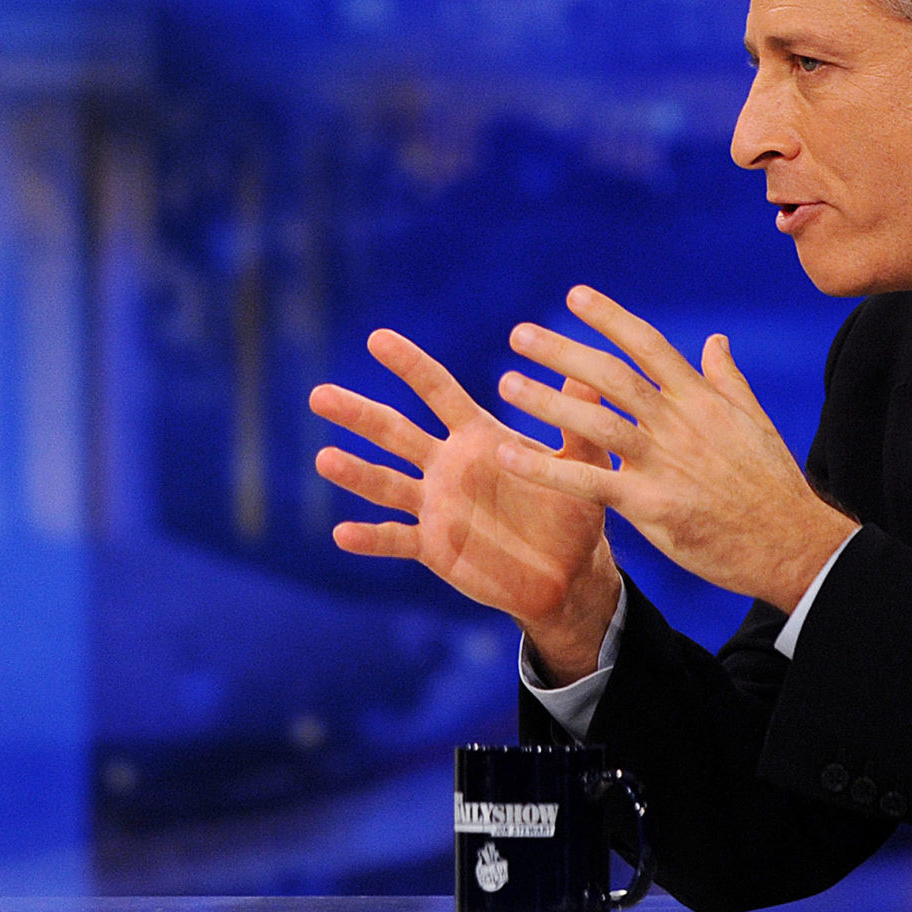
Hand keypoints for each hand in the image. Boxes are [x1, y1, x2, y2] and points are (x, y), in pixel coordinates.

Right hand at [310, 328, 622, 682]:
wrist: (568, 573)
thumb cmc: (573, 510)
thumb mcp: (581, 461)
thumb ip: (578, 420)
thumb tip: (593, 370)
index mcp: (478, 436)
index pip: (437, 391)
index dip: (409, 365)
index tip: (377, 338)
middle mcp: (447, 466)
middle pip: (394, 432)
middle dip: (358, 414)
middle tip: (318, 395)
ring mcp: (436, 506)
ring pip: (386, 483)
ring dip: (355, 473)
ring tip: (324, 459)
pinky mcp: (434, 547)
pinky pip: (397, 539)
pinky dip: (370, 538)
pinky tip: (341, 533)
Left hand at [495, 285, 853, 611]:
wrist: (791, 543)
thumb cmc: (771, 483)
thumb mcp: (754, 421)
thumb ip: (727, 378)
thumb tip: (715, 339)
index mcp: (700, 399)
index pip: (648, 345)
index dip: (609, 317)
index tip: (573, 295)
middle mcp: (678, 423)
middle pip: (611, 376)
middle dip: (563, 351)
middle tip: (519, 334)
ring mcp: (663, 462)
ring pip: (595, 422)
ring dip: (546, 401)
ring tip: (505, 383)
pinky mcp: (651, 504)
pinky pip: (587, 482)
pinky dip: (545, 468)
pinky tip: (508, 454)